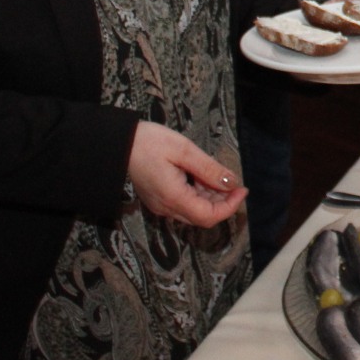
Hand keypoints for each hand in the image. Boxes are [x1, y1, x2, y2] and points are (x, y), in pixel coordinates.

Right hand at [128, 121, 246, 228]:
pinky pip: (183, 204)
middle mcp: (166, 207)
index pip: (208, 216)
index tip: (242, 189)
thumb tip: (232, 183)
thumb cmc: (149, 142)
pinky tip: (202, 177)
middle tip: (232, 181)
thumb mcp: (184, 150)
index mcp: (173, 197)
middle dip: (222, 202)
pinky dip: (198, 194)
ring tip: (217, 175)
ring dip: (211, 198)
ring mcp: (161, 205)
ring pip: (194, 211)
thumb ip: (209, 169)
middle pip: (202, 216)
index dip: (229, 207)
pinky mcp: (158, 199)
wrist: (117, 143)